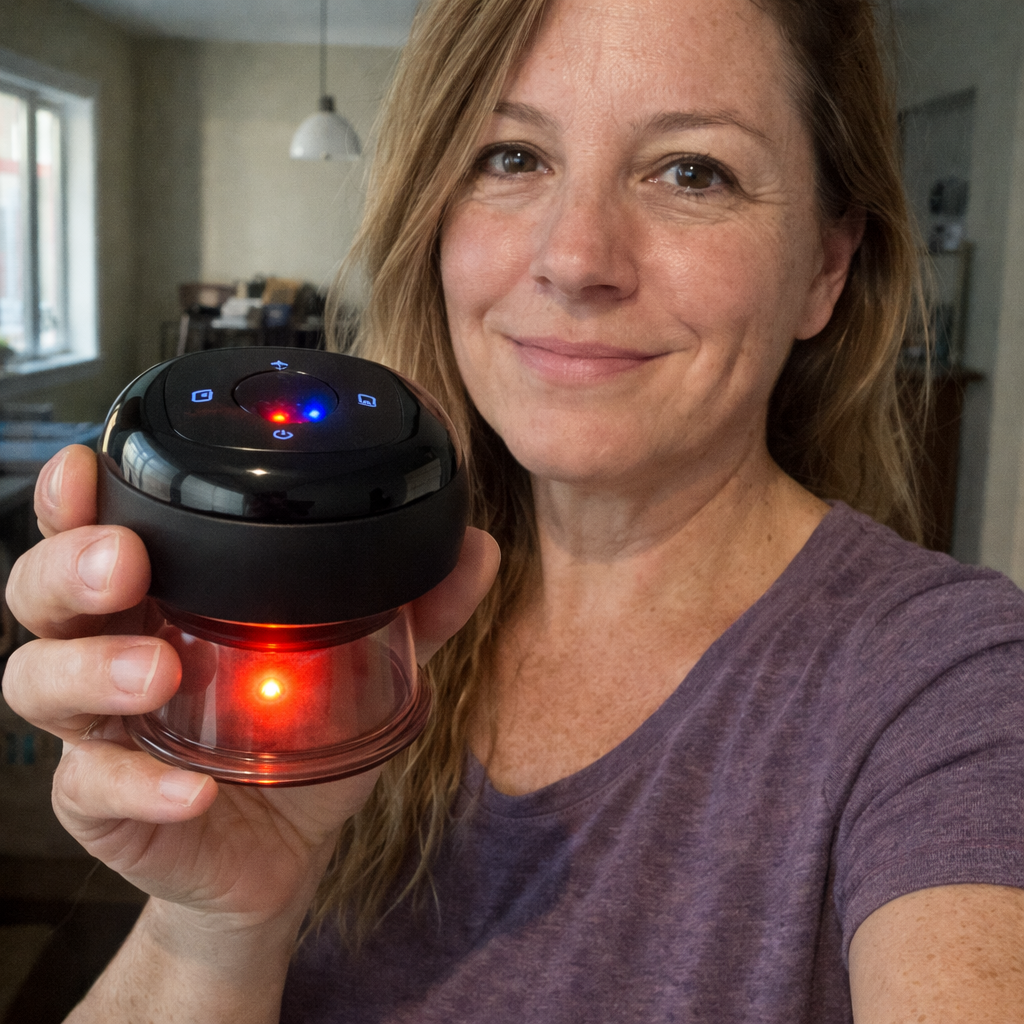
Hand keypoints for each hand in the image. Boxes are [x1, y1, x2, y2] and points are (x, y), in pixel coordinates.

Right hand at [2, 444, 499, 930]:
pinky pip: (94, 787)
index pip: (98, 531)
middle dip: (70, 564)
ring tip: (160, 675)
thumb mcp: (362, 668)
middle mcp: (115, 650)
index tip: (92, 464)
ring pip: (38, 681)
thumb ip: (414, 609)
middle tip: (126, 561)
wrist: (279, 855)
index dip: (78, 496)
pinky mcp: (102, 804)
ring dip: (95, 669)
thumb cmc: (299, 745)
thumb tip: (478, 548)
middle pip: (42, 592)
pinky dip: (140, 786)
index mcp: (166, 601)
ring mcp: (100, 729)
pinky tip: (191, 791)